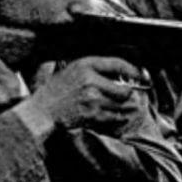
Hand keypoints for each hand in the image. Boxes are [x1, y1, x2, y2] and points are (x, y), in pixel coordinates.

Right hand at [24, 56, 149, 131]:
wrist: (41, 111)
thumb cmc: (56, 91)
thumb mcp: (73, 70)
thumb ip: (95, 70)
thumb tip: (123, 75)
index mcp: (86, 65)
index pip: (118, 64)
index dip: (133, 70)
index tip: (141, 75)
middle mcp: (90, 80)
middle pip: (124, 90)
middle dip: (126, 94)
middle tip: (124, 96)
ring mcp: (91, 99)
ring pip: (120, 105)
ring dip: (121, 107)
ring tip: (114, 107)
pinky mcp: (91, 115)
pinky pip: (114, 117)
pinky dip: (116, 118)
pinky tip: (110, 116)